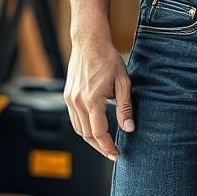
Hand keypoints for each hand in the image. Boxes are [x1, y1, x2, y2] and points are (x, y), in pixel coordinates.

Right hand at [63, 35, 133, 160]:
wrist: (89, 41)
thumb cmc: (108, 59)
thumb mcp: (123, 82)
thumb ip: (125, 107)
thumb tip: (129, 129)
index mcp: (92, 99)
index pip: (99, 133)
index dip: (108, 147)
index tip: (117, 154)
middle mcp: (78, 101)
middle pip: (86, 135)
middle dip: (100, 147)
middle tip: (112, 153)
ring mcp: (70, 99)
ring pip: (78, 129)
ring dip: (91, 139)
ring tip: (104, 144)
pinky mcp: (67, 95)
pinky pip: (74, 119)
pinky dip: (84, 127)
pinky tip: (94, 128)